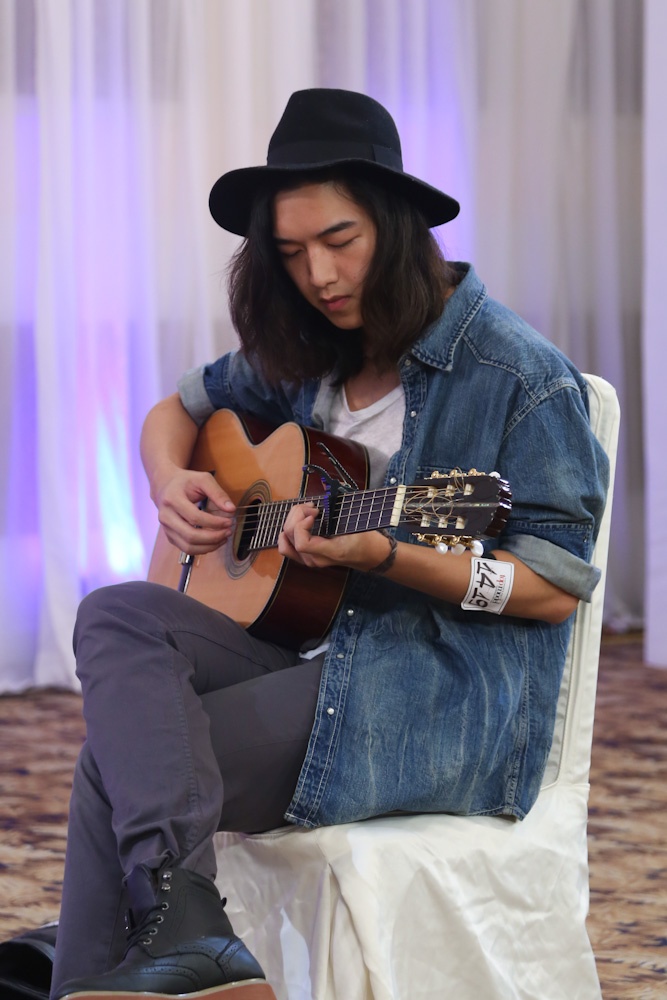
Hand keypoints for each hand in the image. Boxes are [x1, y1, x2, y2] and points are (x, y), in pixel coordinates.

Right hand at [153, 468, 235, 554]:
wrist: (165, 486)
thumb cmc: (185, 482)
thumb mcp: (202, 479)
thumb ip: (217, 493)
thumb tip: (231, 509)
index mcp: (172, 499)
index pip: (195, 517)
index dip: (214, 523)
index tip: (229, 522)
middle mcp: (166, 516)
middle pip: (190, 535)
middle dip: (213, 537)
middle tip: (228, 532)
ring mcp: (166, 528)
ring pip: (188, 547)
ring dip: (209, 546)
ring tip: (223, 538)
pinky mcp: (170, 536)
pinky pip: (186, 549)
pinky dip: (202, 549)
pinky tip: (213, 542)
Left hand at [278, 503, 392, 570]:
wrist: (368, 555)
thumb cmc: (364, 538)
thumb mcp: (355, 520)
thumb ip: (337, 504)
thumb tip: (325, 484)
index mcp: (330, 552)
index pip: (302, 543)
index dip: (302, 525)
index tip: (315, 513)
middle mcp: (316, 559)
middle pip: (291, 536)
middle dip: (297, 515)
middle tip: (313, 507)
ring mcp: (309, 560)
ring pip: (285, 540)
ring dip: (292, 520)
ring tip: (307, 512)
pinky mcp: (305, 557)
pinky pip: (286, 546)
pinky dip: (287, 532)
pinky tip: (299, 522)